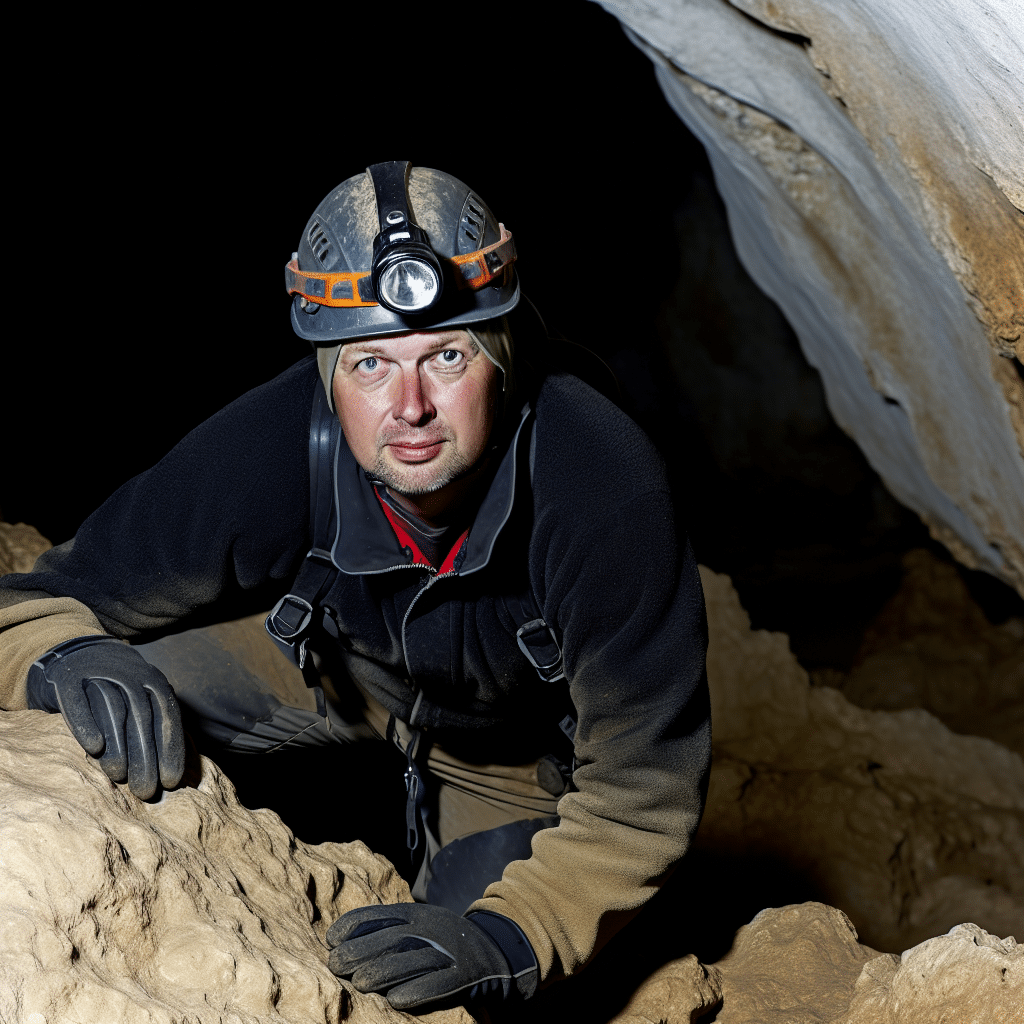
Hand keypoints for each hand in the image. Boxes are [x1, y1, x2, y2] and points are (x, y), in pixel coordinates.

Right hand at [27, 635, 185, 799]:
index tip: (172, 781)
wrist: (74, 653)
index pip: (167, 716)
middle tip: (146, 791)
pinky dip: (87, 723)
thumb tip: (175, 768)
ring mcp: (99, 673)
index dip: (171, 749)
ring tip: (120, 776)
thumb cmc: (114, 687)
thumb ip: (156, 722)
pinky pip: (79, 701)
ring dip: (119, 745)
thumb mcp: (141, 695)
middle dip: (147, 756)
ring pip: (114, 709)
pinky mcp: (68, 677)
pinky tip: (94, 748)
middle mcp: (130, 673)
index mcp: (153, 680)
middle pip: (143, 717)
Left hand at [327, 903, 537, 1009]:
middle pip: (393, 937)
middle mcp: (433, 928)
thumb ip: (391, 928)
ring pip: (413, 959)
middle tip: (336, 964)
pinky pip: (440, 983)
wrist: (498, 951)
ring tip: (359, 982)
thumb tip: (344, 941)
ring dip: (383, 971)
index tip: (331, 938)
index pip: (383, 913)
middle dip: (361, 949)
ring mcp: (450, 951)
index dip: (356, 924)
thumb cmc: (446, 942)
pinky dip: (418, 991)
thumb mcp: (421, 924)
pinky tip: (396, 1000)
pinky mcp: (465, 975)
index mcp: (420, 914)